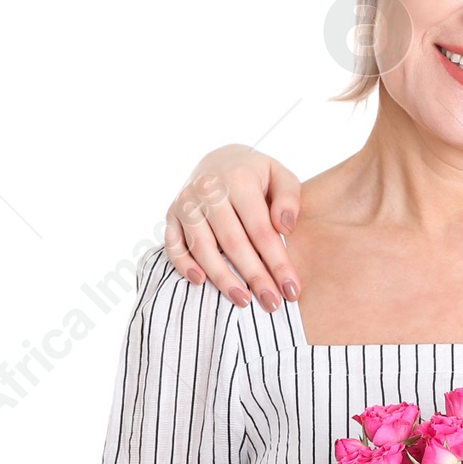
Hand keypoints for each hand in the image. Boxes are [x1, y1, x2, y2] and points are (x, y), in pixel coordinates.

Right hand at [165, 144, 301, 311]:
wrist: (220, 160)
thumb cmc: (257, 175)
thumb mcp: (280, 175)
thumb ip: (289, 198)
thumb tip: (285, 227)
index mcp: (239, 179)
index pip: (261, 230)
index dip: (277, 262)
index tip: (292, 288)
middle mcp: (208, 190)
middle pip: (233, 243)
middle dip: (254, 277)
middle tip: (272, 303)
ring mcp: (186, 203)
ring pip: (202, 247)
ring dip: (222, 278)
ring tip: (244, 301)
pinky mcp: (171, 214)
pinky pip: (173, 244)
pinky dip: (183, 265)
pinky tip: (201, 283)